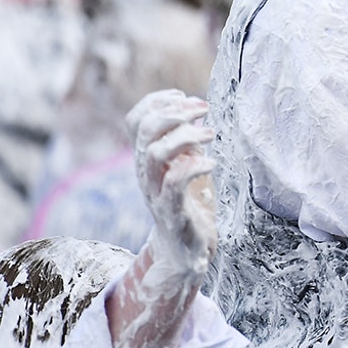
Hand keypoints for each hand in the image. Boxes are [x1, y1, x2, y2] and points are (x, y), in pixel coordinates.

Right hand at [127, 90, 215, 267]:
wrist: (186, 250)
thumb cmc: (189, 204)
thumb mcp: (186, 164)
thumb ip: (186, 141)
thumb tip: (195, 111)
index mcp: (146, 158)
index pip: (135, 120)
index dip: (156, 101)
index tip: (184, 97)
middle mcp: (146, 172)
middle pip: (145, 130)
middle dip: (176, 112)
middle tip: (204, 109)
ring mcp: (156, 191)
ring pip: (155, 153)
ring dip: (186, 136)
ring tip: (211, 134)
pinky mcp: (171, 209)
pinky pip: (175, 181)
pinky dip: (195, 166)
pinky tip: (212, 164)